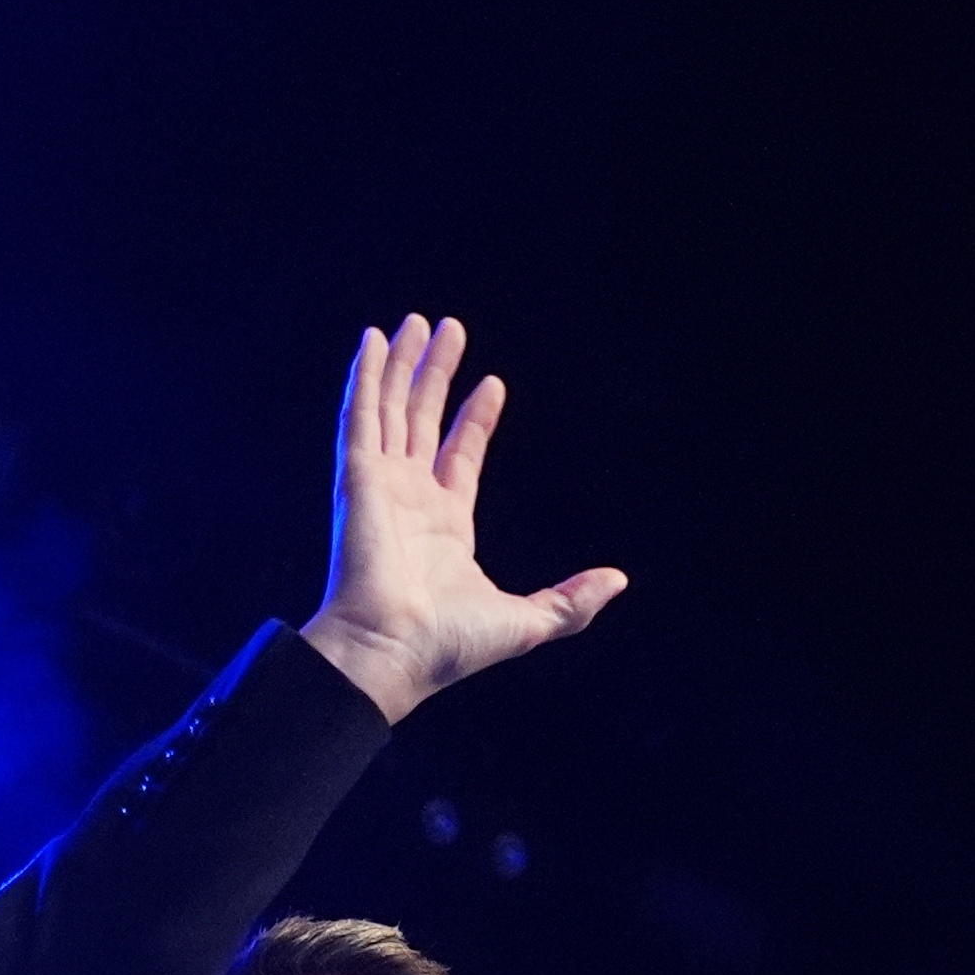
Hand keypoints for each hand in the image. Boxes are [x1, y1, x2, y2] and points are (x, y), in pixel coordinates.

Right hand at [294, 317, 628, 725]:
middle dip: (435, 375)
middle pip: (423, 422)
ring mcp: (380, 486)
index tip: (492, 384)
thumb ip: (571, 601)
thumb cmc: (449, 646)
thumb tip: (617, 581)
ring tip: (416, 322)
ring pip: (392, 409)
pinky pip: (360, 416)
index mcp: (444, 528)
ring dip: (404, 365)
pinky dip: (365, 377)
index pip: (459, 458)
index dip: (475, 420)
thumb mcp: (527, 623)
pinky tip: (374, 341)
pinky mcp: (357, 477)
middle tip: (448, 329)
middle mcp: (409, 500)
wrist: (393, 652)